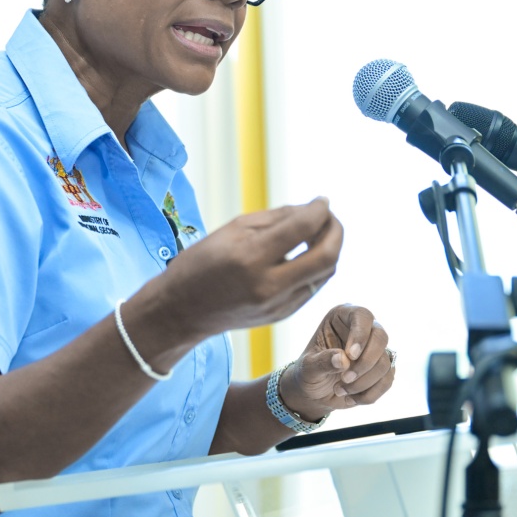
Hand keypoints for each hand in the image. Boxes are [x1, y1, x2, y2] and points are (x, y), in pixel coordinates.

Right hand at [156, 197, 342, 339]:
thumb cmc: (201, 263)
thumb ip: (276, 219)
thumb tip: (312, 210)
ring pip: (326, 273)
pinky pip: (312, 286)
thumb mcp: (232, 230)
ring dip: (329, 248)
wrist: (181, 311)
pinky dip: (316, 266)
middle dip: (336, 230)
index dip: (319, 210)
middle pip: (327, 256)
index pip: (303, 228)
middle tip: (328, 217)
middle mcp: (269, 285)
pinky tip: (305, 254)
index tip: (321, 201)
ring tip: (317, 232)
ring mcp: (278, 305)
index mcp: (251, 257)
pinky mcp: (282, 316)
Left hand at [277, 305, 394, 421]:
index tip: (350, 355)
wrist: (314, 393)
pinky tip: (350, 399)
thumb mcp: (308, 367)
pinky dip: (369, 394)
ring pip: (385, 363)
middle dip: (365, 363)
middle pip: (380, 337)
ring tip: (340, 390)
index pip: (362, 315)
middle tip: (345, 378)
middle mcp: (363, 329)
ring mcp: (375, 350)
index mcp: (342, 317)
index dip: (360, 335)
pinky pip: (387, 381)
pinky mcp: (382, 370)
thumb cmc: (309, 372)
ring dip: (363, 382)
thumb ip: (322, 362)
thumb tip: (343, 360)